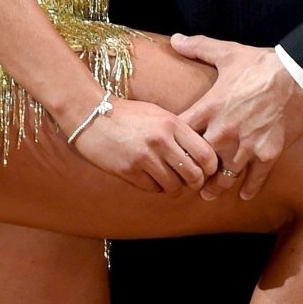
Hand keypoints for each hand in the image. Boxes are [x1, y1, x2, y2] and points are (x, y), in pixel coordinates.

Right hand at [69, 96, 218, 193]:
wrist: (92, 116)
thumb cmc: (128, 115)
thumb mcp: (158, 114)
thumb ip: (179, 133)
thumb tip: (201, 156)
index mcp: (172, 123)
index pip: (206, 154)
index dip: (209, 167)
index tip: (204, 169)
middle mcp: (162, 140)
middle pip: (194, 175)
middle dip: (194, 182)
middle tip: (188, 179)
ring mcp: (145, 157)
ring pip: (174, 186)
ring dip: (172, 185)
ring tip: (165, 175)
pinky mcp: (130, 171)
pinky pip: (154, 189)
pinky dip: (155, 186)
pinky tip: (148, 175)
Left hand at [170, 35, 302, 201]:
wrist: (297, 76)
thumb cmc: (260, 64)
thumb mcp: (227, 52)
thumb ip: (198, 47)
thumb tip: (175, 40)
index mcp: (209, 108)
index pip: (181, 134)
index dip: (174, 143)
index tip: (170, 148)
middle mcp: (223, 132)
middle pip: (199, 162)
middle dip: (192, 171)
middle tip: (187, 179)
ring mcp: (246, 146)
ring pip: (224, 176)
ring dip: (216, 187)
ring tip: (209, 193)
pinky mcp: (267, 154)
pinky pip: (255, 179)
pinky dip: (249, 188)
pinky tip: (244, 195)